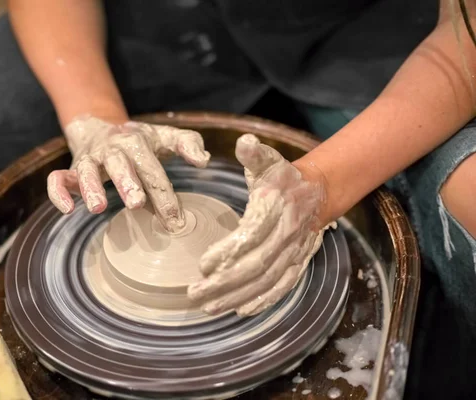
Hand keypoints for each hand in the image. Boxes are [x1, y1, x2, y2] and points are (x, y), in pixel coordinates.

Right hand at [47, 116, 210, 231]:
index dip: (165, 194)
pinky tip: (68, 209)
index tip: (176, 221)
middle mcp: (112, 150)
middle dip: (127, 182)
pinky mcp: (71, 170)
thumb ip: (187, 143)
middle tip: (137, 203)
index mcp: (137, 143)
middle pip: (119, 164)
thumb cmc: (140, 142)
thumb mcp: (165, 137)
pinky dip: (58, 192)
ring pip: (86, 170)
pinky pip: (57, 179)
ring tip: (98, 208)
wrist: (99, 127)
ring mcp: (89, 160)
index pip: (153, 169)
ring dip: (91, 187)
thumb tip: (204, 161)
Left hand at [187, 134, 334, 315]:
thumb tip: (244, 143)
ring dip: (237, 297)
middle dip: (225, 283)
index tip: (203, 265)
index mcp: (277, 208)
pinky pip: (282, 287)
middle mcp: (287, 234)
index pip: (252, 235)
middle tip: (195, 293)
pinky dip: (263, 301)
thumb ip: (255, 154)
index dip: (230, 252)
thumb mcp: (269, 161)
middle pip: (256, 265)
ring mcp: (294, 252)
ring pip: (266, 281)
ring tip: (209, 307)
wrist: (318, 194)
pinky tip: (241, 311)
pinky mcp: (297, 264)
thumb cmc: (284, 178)